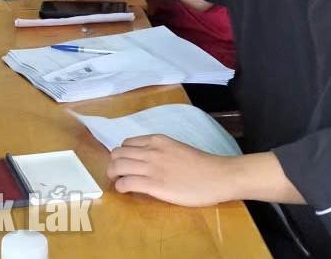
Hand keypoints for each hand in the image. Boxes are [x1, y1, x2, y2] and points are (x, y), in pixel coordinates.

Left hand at [107, 135, 232, 206]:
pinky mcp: (153, 184)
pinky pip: (126, 183)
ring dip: (113, 175)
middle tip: (117, 175)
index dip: (122, 155)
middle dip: (113, 164)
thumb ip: (159, 152)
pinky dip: (120, 187)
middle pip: (117, 154)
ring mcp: (151, 167)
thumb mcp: (176, 149)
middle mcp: (150, 151)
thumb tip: (146, 160)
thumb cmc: (201, 165)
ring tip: (118, 183)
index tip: (125, 164)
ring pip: (116, 166)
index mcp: (156, 140)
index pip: (126, 144)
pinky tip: (125, 191)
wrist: (217, 176)